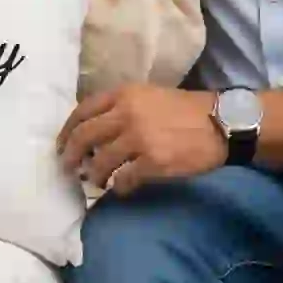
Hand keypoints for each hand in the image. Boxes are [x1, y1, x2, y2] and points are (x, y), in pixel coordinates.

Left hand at [57, 85, 223, 197]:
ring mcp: (138, 139)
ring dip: (94, 175)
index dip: (67, 130)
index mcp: (124, 94)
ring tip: (97, 181)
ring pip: (100, 162)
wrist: (221, 123)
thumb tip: (93, 131)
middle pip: (83, 137)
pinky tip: (122, 188)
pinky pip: (123, 180)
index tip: (61, 145)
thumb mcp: (149, 96)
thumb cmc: (185, 109)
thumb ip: (121, 108)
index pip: (82, 111)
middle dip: (71, 155)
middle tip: (69, 168)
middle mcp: (126, 114)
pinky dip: (119, 187)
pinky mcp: (152, 162)